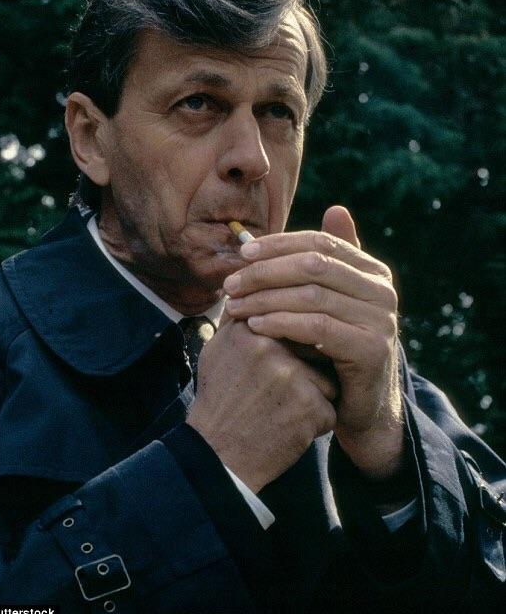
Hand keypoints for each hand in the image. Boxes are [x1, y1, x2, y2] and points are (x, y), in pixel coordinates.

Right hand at [186, 314, 337, 492]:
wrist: (217, 454)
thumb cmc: (219, 398)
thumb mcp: (218, 348)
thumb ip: (239, 315)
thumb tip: (255, 286)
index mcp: (248, 327)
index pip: (295, 319)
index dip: (294, 344)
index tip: (279, 364)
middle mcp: (270, 347)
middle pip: (314, 344)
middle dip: (308, 366)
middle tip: (280, 390)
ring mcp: (292, 377)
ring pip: (327, 376)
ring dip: (314, 395)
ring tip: (282, 410)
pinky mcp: (310, 408)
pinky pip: (331, 406)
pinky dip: (316, 421)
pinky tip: (288, 428)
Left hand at [223, 206, 404, 479]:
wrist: (359, 408)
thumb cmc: (332, 351)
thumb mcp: (325, 305)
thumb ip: (324, 264)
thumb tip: (335, 206)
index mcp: (372, 272)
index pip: (320, 243)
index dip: (278, 245)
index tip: (242, 254)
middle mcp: (382, 291)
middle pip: (313, 265)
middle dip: (265, 272)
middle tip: (231, 284)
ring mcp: (381, 320)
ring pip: (312, 295)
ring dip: (265, 298)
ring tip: (234, 307)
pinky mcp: (371, 349)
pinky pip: (317, 327)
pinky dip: (281, 323)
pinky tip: (254, 326)